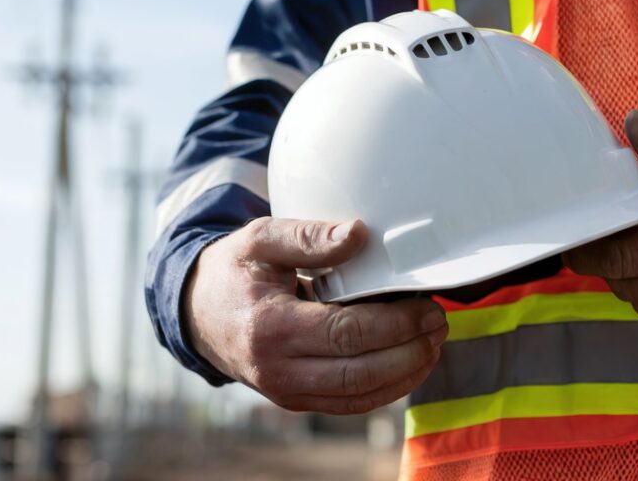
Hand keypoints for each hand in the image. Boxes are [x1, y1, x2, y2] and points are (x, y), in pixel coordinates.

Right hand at [184, 217, 447, 413]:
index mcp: (269, 327)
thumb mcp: (261, 238)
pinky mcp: (297, 400)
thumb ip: (308, 236)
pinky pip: (351, 403)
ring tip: (432, 342)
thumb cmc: (235, 271)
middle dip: (410, 351)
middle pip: (360, 372)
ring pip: (360, 396)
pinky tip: (410, 362)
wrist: (199, 312)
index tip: (425, 305)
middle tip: (438, 323)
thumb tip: (359, 234)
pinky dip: (387, 388)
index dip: (395, 323)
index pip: (346, 334)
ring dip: (406, 373)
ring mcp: (286, 392)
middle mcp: (277, 370)